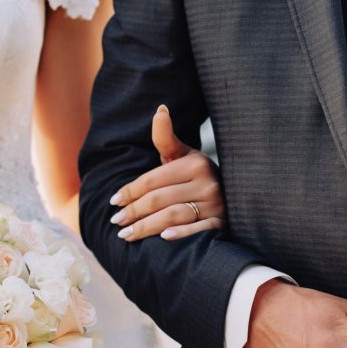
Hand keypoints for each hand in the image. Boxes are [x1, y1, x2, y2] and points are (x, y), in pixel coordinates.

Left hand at [109, 105, 225, 240]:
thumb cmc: (197, 176)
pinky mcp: (221, 224)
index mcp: (195, 164)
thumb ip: (165, 138)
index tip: (114, 202)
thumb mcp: (184, 155)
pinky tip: (163, 238)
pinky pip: (198, 231)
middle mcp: (207, 183)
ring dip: (146, 227)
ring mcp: (215, 205)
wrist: (232, 195)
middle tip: (116, 221)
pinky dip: (181, 234)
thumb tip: (160, 110)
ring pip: (172, 216)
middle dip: (133, 211)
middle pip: (159, 199)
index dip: (130, 191)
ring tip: (126, 234)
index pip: (153, 180)